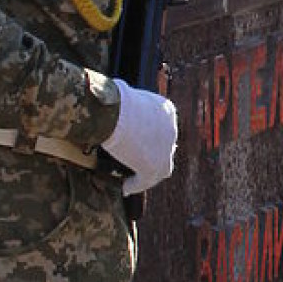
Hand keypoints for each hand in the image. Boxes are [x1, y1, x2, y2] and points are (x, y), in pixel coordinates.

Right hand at [103, 79, 177, 194]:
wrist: (115, 111)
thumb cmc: (113, 98)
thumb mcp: (124, 94)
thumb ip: (125, 100)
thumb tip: (111, 93)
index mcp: (166, 111)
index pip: (163, 128)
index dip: (153, 138)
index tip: (140, 144)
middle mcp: (171, 129)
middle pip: (164, 147)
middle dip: (154, 154)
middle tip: (138, 162)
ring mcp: (166, 149)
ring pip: (161, 167)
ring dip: (147, 174)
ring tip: (132, 181)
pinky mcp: (155, 166)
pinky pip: (146, 180)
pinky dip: (137, 185)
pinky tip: (125, 188)